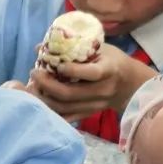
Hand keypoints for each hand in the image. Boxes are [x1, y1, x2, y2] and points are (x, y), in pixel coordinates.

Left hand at [27, 45, 147, 121]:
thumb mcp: (101, 48)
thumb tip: (41, 46)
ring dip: (44, 98)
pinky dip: (50, 111)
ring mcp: (94, 106)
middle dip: (47, 85)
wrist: (130, 86)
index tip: (57, 64)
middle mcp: (102, 91)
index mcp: (109, 71)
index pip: (91, 73)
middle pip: (70, 94)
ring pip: (64, 108)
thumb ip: (74, 46)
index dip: (72, 70)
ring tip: (32, 86)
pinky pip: (65, 117)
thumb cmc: (113, 61)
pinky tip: (40, 100)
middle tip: (34, 73)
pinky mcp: (88, 114)